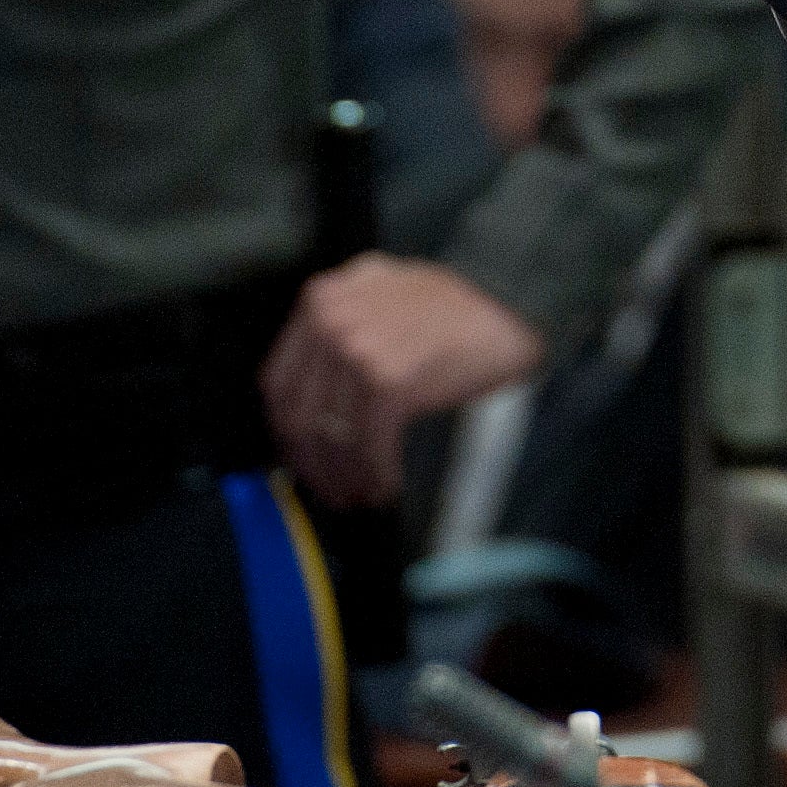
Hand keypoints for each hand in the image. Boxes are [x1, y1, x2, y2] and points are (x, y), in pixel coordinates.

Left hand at [262, 252, 546, 508]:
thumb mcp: (380, 292)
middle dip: (312, 464)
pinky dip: (376, 473)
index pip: (278, 381)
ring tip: (359, 494)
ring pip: (332, 435)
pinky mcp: (389, 379)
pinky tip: (386, 485)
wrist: (509, 299)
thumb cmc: (453, 303)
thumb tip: (314, 397)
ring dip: (344, 476)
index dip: (287, 432)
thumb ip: (342, 324)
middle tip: (329, 489)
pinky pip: (369, 443)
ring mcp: (358, 348)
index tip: (301, 457)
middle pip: (299, 414)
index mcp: (322, 298)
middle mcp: (331, 320)